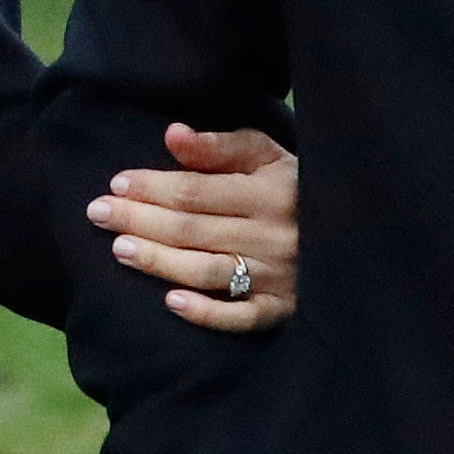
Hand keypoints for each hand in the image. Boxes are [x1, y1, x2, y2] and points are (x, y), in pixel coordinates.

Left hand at [91, 125, 300, 332]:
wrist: (357, 232)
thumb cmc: (298, 189)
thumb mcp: (269, 156)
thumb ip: (221, 146)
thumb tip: (172, 134)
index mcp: (269, 192)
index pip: (196, 192)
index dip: (152, 187)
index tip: (116, 184)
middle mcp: (273, 235)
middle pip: (193, 230)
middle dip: (140, 220)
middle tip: (97, 214)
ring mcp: (279, 276)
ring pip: (208, 271)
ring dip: (160, 261)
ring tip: (120, 249)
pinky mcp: (284, 310)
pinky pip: (242, 318)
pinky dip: (207, 312)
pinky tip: (171, 302)